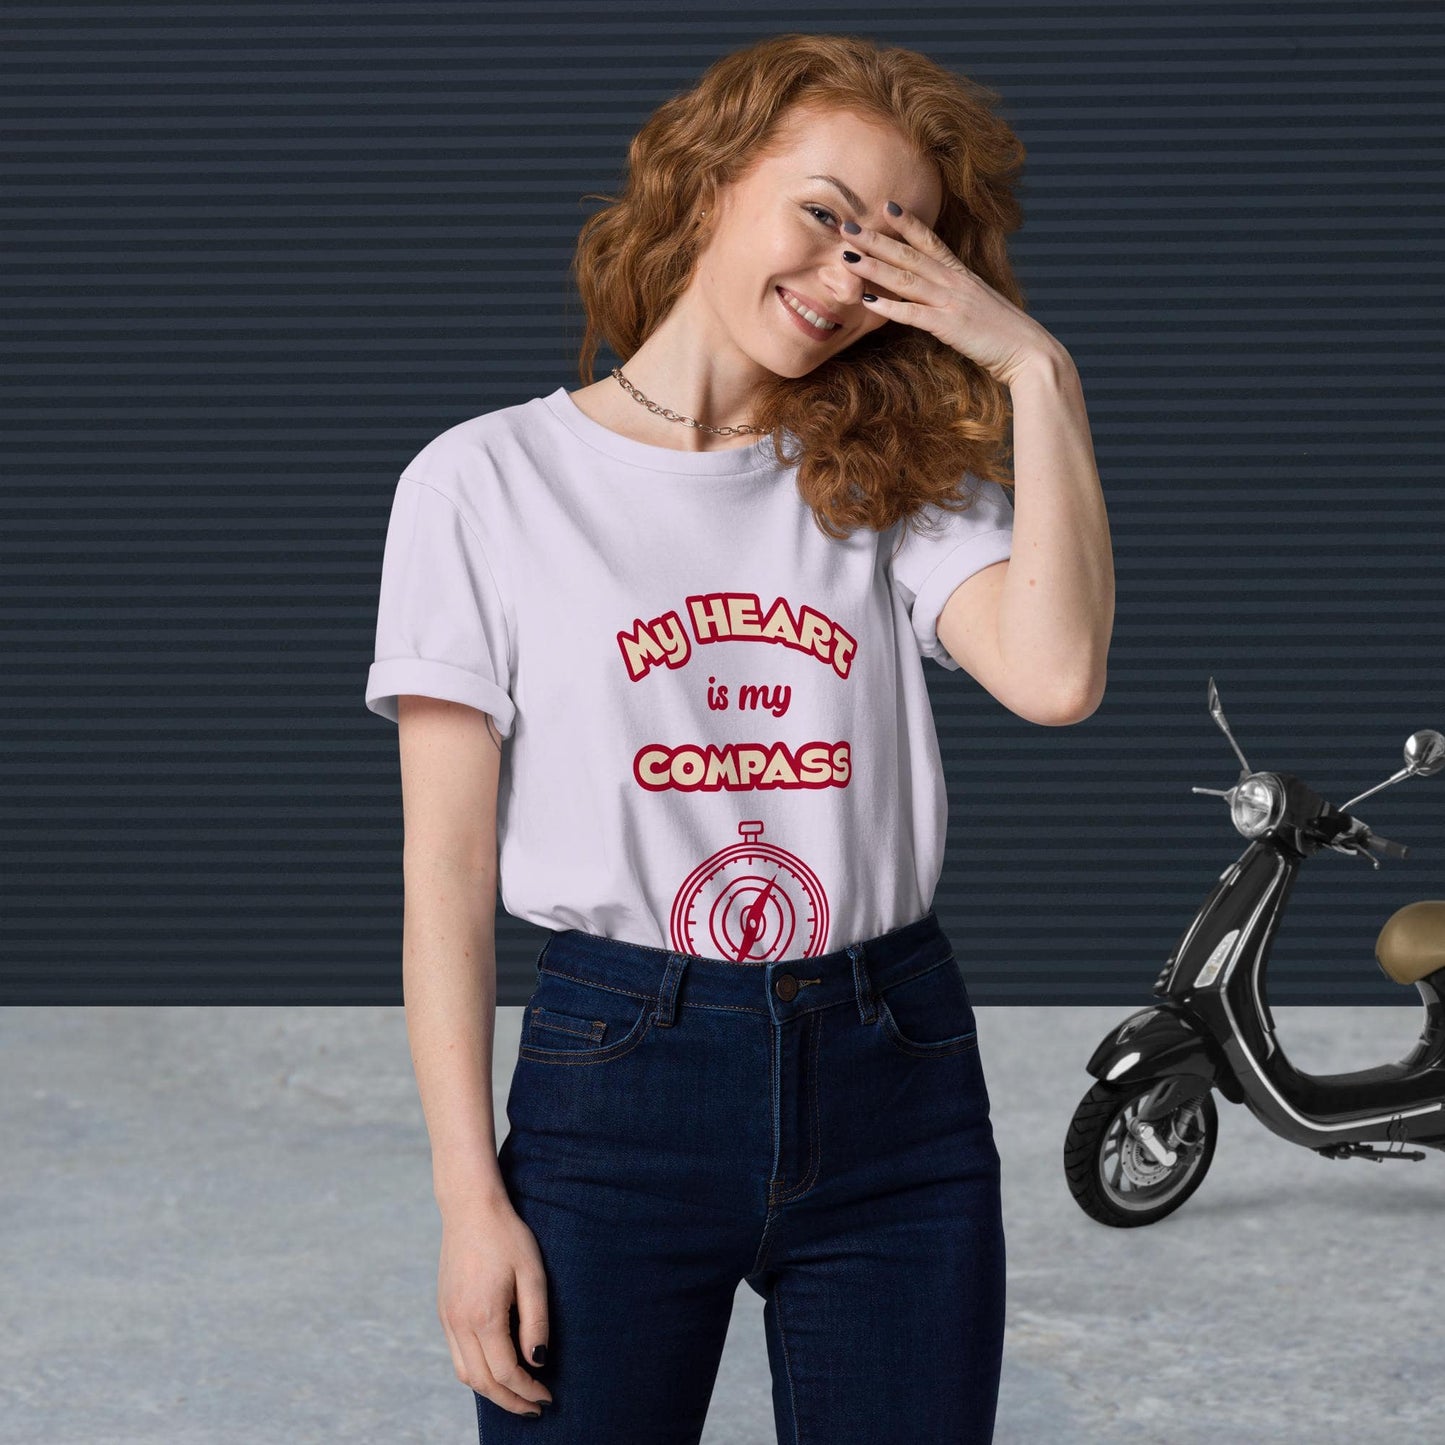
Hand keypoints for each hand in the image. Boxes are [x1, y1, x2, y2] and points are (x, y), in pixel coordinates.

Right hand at [437, 1194, 554, 1416]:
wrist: (470, 1207)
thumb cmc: (507, 1236)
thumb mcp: (533, 1274)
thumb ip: (536, 1321)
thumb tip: (537, 1362)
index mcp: (483, 1317)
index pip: (506, 1372)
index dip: (528, 1391)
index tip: (548, 1397)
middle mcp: (459, 1323)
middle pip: (482, 1382)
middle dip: (509, 1401)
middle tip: (534, 1408)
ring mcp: (447, 1318)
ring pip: (465, 1373)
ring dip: (491, 1391)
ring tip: (517, 1394)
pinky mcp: (443, 1310)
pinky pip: (457, 1355)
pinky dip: (476, 1371)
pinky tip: (496, 1367)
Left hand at [842, 202, 1062, 387]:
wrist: (1029, 352)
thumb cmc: (1005, 334)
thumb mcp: (978, 307)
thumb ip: (957, 298)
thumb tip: (938, 298)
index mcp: (962, 275)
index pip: (931, 241)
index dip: (907, 223)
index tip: (886, 207)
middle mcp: (955, 282)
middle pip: (909, 254)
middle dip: (876, 239)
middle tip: (847, 226)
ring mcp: (951, 302)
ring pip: (906, 278)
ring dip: (873, 267)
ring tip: (847, 257)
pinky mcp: (949, 326)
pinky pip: (912, 314)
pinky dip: (889, 307)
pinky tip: (867, 300)